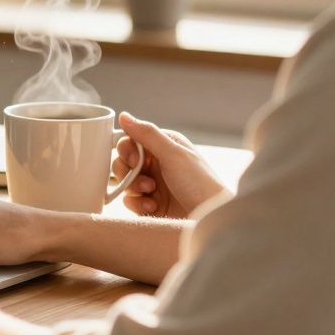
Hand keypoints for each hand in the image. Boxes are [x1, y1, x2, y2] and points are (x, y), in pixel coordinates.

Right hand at [115, 112, 231, 217]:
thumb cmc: (200, 184)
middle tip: (144, 180)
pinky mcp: (151, 204)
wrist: (210, 219)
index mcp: (165, 146)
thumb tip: (124, 115)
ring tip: (151, 194)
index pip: (132, 140)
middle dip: (128, 171)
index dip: (127, 150)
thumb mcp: (173, 154)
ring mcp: (154, 184)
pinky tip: (152, 207)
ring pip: (125, 181)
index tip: (133, 160)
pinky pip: (130, 200)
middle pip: (124, 161)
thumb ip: (147, 134)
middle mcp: (158, 163)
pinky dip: (137, 204)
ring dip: (134, 187)